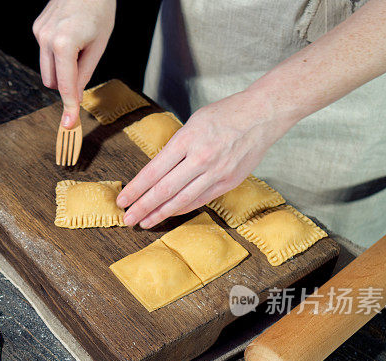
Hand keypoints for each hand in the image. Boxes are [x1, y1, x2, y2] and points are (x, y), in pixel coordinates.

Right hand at [33, 0, 115, 127]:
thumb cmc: (99, 9)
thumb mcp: (99, 44)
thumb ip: (84, 73)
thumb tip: (74, 96)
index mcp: (64, 44)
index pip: (64, 85)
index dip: (68, 106)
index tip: (68, 124)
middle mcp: (46, 38)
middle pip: (51, 81)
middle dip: (66, 82)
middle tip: (84, 65)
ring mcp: (39, 32)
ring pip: (46, 69)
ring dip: (61, 69)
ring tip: (78, 47)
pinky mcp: (37, 28)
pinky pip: (45, 53)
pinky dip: (57, 54)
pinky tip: (69, 36)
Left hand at [117, 89, 297, 227]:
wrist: (262, 114)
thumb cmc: (225, 114)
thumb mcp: (193, 123)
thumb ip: (176, 148)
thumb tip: (156, 172)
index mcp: (186, 139)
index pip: (153, 171)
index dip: (135, 189)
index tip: (122, 200)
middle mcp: (200, 158)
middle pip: (164, 190)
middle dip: (142, 207)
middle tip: (127, 219)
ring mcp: (216, 172)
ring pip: (182, 200)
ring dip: (160, 213)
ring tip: (144, 222)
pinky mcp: (229, 181)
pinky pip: (200, 200)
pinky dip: (182, 209)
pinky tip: (169, 214)